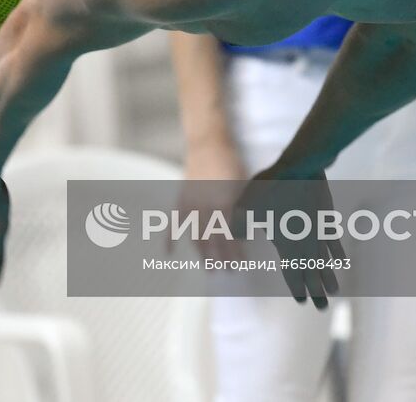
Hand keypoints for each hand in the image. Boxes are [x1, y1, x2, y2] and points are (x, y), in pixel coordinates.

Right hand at [177, 142, 247, 261]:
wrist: (208, 143)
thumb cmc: (230, 162)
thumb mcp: (242, 185)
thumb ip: (242, 207)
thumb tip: (247, 229)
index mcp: (222, 204)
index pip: (228, 235)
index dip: (234, 251)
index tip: (240, 263)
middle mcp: (204, 208)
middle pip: (212, 240)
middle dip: (219, 258)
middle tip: (227, 271)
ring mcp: (189, 205)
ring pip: (195, 236)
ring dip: (202, 254)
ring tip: (209, 268)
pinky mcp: (180, 200)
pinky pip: (173, 222)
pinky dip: (169, 238)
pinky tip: (168, 253)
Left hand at [239, 167, 344, 308]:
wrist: (300, 167)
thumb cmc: (270, 187)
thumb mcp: (246, 206)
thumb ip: (240, 224)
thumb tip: (236, 235)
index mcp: (287, 245)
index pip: (294, 274)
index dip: (298, 289)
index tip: (302, 302)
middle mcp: (306, 244)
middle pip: (313, 274)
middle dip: (318, 292)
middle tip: (322, 309)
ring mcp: (319, 232)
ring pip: (327, 261)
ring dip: (330, 277)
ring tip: (336, 291)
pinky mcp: (327, 219)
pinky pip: (334, 242)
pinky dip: (338, 254)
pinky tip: (342, 261)